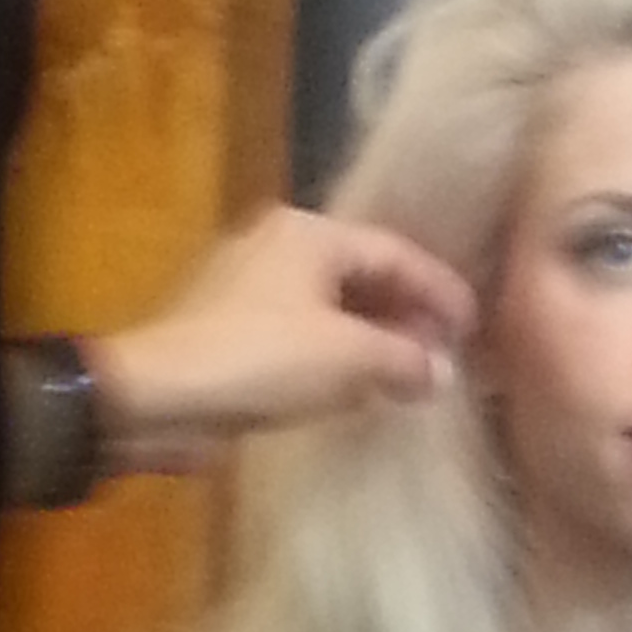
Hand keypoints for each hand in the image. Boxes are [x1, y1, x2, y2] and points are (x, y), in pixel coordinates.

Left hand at [86, 206, 475, 463]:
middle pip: (363, 274)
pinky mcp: (231, 328)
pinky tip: (358, 387)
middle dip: (408, 315)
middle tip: (447, 353)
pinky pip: (303, 333)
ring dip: (374, 338)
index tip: (474, 326)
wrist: (158, 398)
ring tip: (412, 374)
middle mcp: (279, 245)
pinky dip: (338, 355)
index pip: (395, 252)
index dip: (440, 290)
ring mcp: (251, 286)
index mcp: (310, 233)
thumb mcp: (348, 359)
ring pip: (332, 305)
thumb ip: (404, 359)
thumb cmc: (260, 361)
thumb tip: (442, 371)